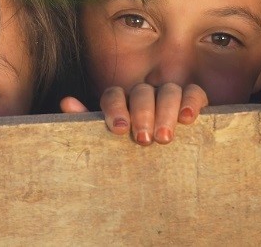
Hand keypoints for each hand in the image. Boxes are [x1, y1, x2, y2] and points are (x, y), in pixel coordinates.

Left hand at [65, 83, 208, 145]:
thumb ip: (86, 123)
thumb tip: (67, 102)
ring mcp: (168, 95)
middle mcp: (143, 94)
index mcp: (120, 102)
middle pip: (142, 92)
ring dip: (166, 111)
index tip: (119, 129)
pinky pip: (193, 92)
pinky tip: (188, 119)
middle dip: (142, 113)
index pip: (114, 94)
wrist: (160, 170)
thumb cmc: (127, 154)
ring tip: (164, 138)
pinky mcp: (192, 101)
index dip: (115, 108)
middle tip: (143, 139)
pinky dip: (191, 102)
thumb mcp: (106, 143)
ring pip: (168, 90)